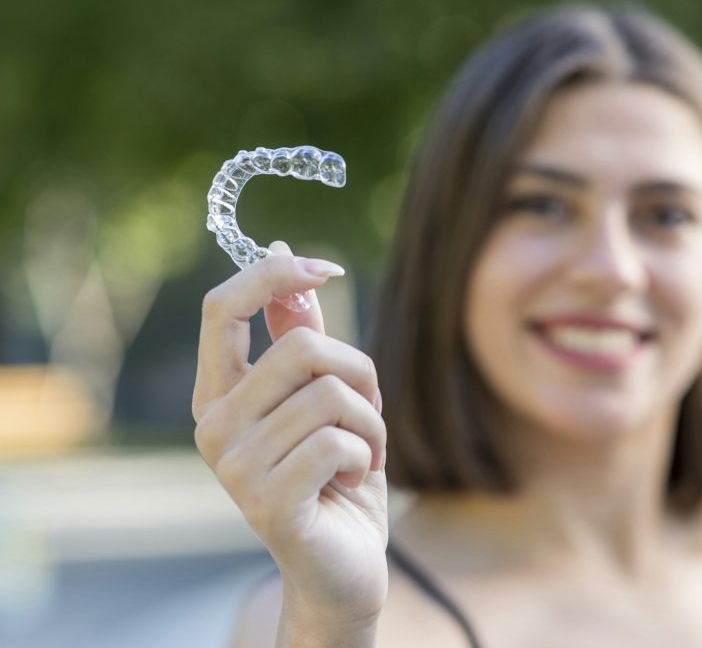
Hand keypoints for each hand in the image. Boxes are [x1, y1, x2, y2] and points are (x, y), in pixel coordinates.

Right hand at [192, 241, 387, 625]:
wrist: (343, 567)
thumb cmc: (336, 477)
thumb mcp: (323, 398)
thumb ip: (298, 334)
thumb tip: (280, 250)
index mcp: (219, 396)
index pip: (222, 308)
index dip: (273, 274)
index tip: (324, 267)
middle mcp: (213, 427)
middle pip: (301, 347)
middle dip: (360, 373)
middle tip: (369, 413)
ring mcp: (234, 468)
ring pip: (331, 396)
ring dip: (372, 425)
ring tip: (365, 456)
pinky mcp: (266, 502)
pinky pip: (339, 442)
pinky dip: (368, 456)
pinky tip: (355, 482)